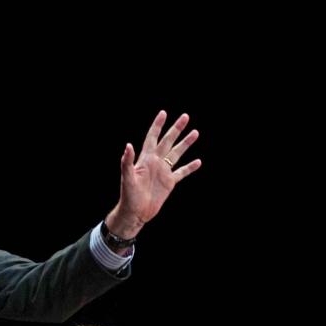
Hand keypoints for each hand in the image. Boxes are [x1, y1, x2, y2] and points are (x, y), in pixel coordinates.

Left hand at [104, 110, 200, 238]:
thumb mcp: (127, 178)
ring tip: (195, 132)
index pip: (152, 137)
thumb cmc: (128, 195)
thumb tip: (128, 145)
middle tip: (185, 117)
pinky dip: (190, 167)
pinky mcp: (169, 183)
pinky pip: (182, 172)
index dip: (157, 125)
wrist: (136, 212)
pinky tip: (198, 162)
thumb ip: (127, 161)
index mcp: (145, 159)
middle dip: (176, 129)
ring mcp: (163, 172)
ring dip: (186, 144)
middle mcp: (156, 162)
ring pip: (177, 154)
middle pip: (168, 141)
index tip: (164, 113)